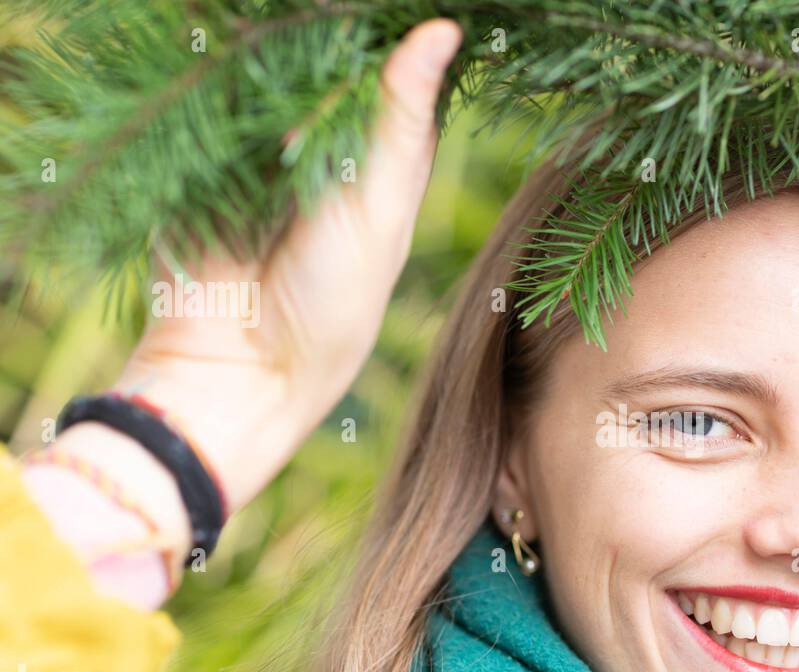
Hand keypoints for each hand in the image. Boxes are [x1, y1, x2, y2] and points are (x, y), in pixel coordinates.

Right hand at [109, 18, 462, 518]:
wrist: (235, 363)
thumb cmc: (332, 298)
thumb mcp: (375, 206)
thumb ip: (397, 119)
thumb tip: (442, 30)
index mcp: (387, 164)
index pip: (403, 78)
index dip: (401, 33)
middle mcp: (332, 149)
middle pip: (338, 68)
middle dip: (333, 29)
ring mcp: (269, 149)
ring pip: (278, 72)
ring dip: (277, 39)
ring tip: (285, 7)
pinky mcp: (209, 154)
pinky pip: (217, 94)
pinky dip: (220, 63)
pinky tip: (227, 25)